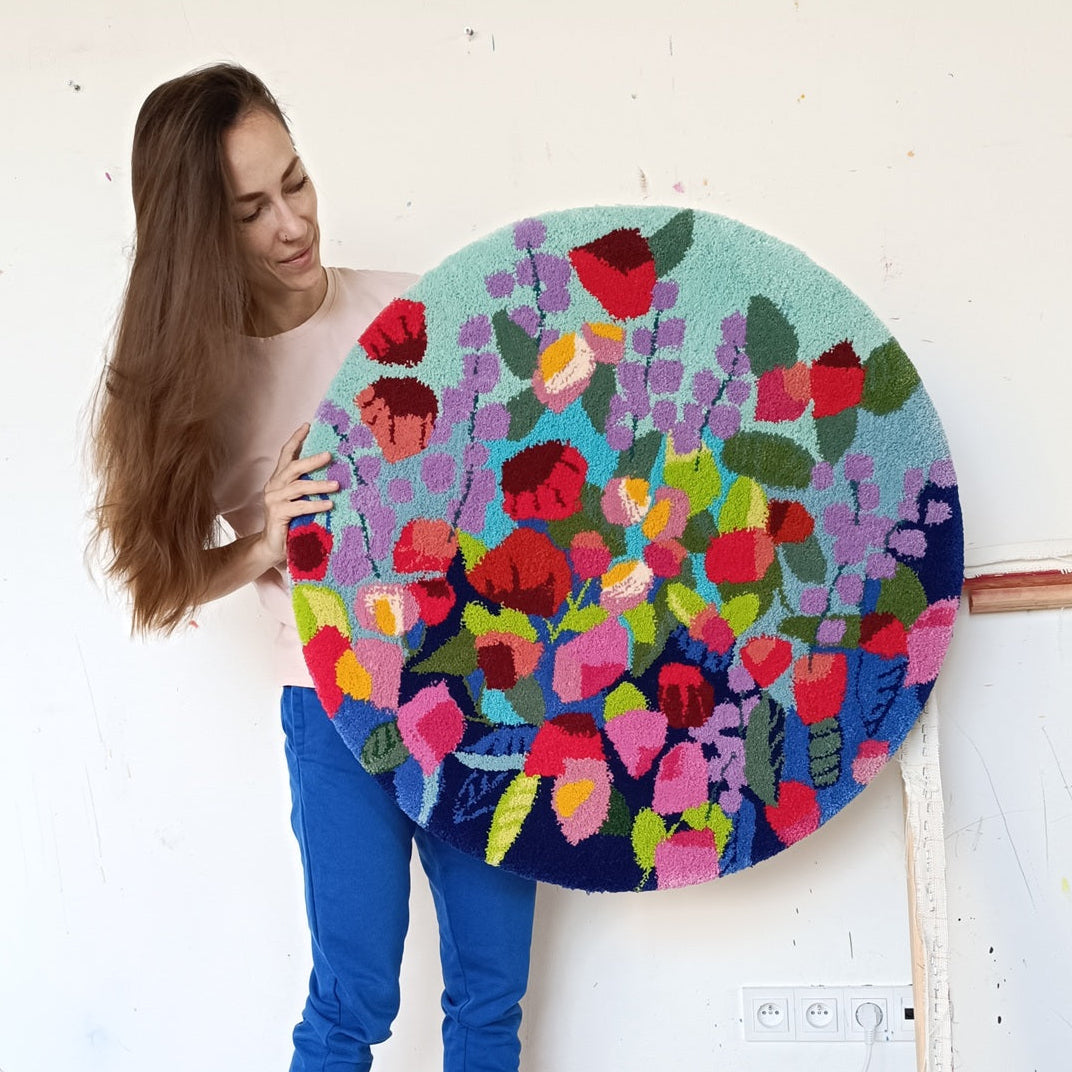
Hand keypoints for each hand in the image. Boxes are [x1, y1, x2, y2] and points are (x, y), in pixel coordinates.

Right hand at [258, 424, 338, 566]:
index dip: (296, 439)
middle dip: (312, 460)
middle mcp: (273, 486)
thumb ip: (307, 486)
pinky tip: (329, 504)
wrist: (272, 546)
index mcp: (279, 479)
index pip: (286, 454)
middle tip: (330, 455)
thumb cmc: (290, 522)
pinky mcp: (277, 514)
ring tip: (336, 485)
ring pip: (298, 487)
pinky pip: (299, 506)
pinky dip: (315, 505)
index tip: (307, 425)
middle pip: (293, 467)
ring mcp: (273, 499)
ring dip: (319, 485)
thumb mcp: (299, 500)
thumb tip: (333, 474)